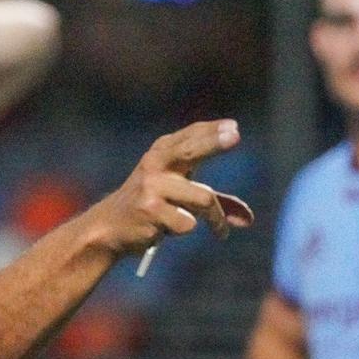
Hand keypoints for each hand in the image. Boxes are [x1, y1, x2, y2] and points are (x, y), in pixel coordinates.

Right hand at [101, 119, 252, 254]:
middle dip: (213, 143)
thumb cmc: (151, 205)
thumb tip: (248, 219)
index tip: (234, 127)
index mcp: (161, 152)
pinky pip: (188, 222)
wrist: (110, 226)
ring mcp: (152, 186)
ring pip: (203, 198)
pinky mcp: (150, 210)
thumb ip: (214, 201)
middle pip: (191, 150)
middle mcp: (155, 164)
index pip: (190, 135)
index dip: (212, 131)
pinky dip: (187, 228)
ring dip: (216, 218)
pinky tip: (168, 229)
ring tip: (220, 230)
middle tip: (235, 136)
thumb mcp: (179, 194)